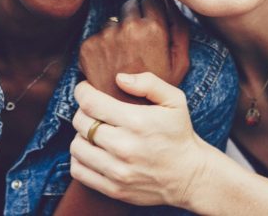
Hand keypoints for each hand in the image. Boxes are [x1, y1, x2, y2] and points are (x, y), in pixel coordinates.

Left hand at [70, 74, 209, 207]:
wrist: (190, 176)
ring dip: (81, 135)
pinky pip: (79, 171)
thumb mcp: (175, 100)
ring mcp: (118, 171)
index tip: (85, 89)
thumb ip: (149, 83)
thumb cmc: (179, 134)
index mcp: (137, 122)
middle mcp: (124, 147)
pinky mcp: (114, 189)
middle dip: (82, 111)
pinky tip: (92, 151)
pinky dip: (79, 159)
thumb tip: (119, 78)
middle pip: (81, 123)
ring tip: (93, 131)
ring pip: (77, 147)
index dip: (82, 92)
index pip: (91, 103)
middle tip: (93, 110)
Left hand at [79, 0, 189, 103]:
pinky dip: (101, 48)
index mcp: (153, 29)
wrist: (128, 119)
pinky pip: (95, 37)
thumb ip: (180, 28)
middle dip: (134, 18)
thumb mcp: (180, 63)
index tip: (150, 20)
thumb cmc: (158, 92)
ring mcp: (105, 38)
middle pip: (129, 5)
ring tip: (124, 60)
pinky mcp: (87, 49)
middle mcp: (127, 29)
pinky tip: (110, 67)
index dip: (151, 7)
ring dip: (116, 33)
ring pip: (111, 22)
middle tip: (137, 45)